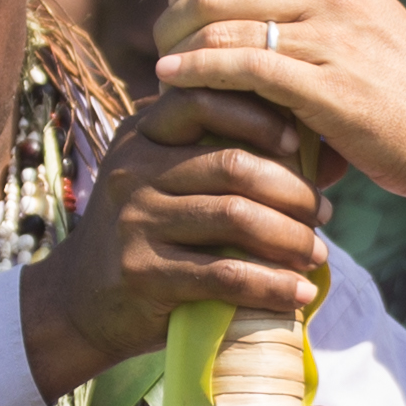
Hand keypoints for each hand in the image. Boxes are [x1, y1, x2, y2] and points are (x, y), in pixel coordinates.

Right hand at [17, 88, 340, 393]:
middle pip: (232, 165)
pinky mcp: (143, 272)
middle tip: (326, 213)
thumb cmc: (144, 237)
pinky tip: (300, 293)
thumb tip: (309, 147)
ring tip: (319, 254)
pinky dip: (273, 285)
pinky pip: (225, 274)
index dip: (258, 116)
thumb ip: (207, 156)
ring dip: (292, 238)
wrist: (79, 303)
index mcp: (140, 135)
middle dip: (293, 190)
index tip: (298, 143)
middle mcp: (133, 170)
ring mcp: (135, 221)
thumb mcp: (159, 181)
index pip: (202, 101)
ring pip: (235, 217)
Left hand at [157, 0, 405, 203]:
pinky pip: (240, 67)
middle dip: (177, 11)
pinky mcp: (324, 88)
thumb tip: (254, 10)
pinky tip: (174, 83)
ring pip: (222, 23)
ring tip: (162, 66)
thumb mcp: (367, 26)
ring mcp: (329, 39)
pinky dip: (195, 73)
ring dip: (177, 46)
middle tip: (163, 38)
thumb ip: (316, 12)